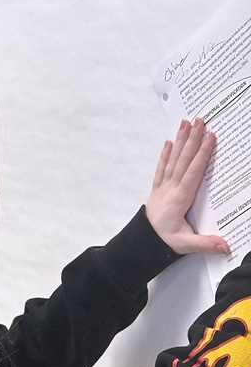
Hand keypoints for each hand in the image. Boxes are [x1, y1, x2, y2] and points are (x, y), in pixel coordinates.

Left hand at [145, 119, 229, 255]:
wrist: (141, 243)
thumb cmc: (163, 241)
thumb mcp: (185, 245)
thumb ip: (204, 244)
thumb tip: (224, 246)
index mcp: (180, 199)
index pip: (193, 172)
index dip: (202, 154)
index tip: (210, 137)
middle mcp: (171, 189)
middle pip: (183, 160)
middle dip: (192, 139)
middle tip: (199, 120)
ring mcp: (162, 187)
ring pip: (172, 160)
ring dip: (180, 141)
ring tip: (185, 123)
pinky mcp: (157, 189)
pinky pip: (161, 168)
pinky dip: (165, 154)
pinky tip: (168, 142)